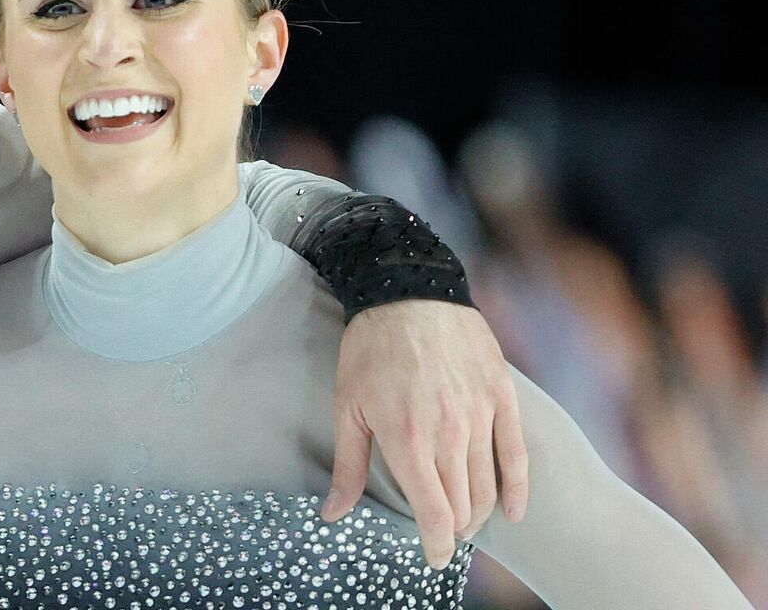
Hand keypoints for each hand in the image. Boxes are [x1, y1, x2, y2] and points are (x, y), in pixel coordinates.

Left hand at [322, 301, 527, 568]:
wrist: (409, 290)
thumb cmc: (370, 350)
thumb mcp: (347, 407)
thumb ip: (348, 467)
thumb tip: (331, 514)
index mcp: (408, 438)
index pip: (434, 513)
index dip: (436, 544)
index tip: (432, 557)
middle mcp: (450, 432)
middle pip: (464, 505)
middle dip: (453, 529)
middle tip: (442, 534)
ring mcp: (481, 414)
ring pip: (489, 485)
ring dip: (478, 512)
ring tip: (464, 521)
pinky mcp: (503, 396)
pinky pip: (516, 454)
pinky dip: (517, 488)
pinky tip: (513, 511)